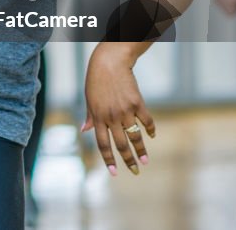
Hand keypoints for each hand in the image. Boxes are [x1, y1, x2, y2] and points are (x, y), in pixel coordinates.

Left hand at [82, 44, 154, 176]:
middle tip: (135, 171)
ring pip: (134, 136)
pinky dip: (150, 130)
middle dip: (128, 160)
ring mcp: (125, 110)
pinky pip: (146, 121)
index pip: (103, 144)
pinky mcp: (137, 103)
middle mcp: (111, 116)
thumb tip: (84, 130)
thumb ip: (90, 117)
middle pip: (121, 144)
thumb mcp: (89, 99)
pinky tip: (151, 136)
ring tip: (145, 161)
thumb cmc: (96, 80)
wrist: (109, 63)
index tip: (114, 172)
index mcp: (98, 117)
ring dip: (141, 150)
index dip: (108, 159)